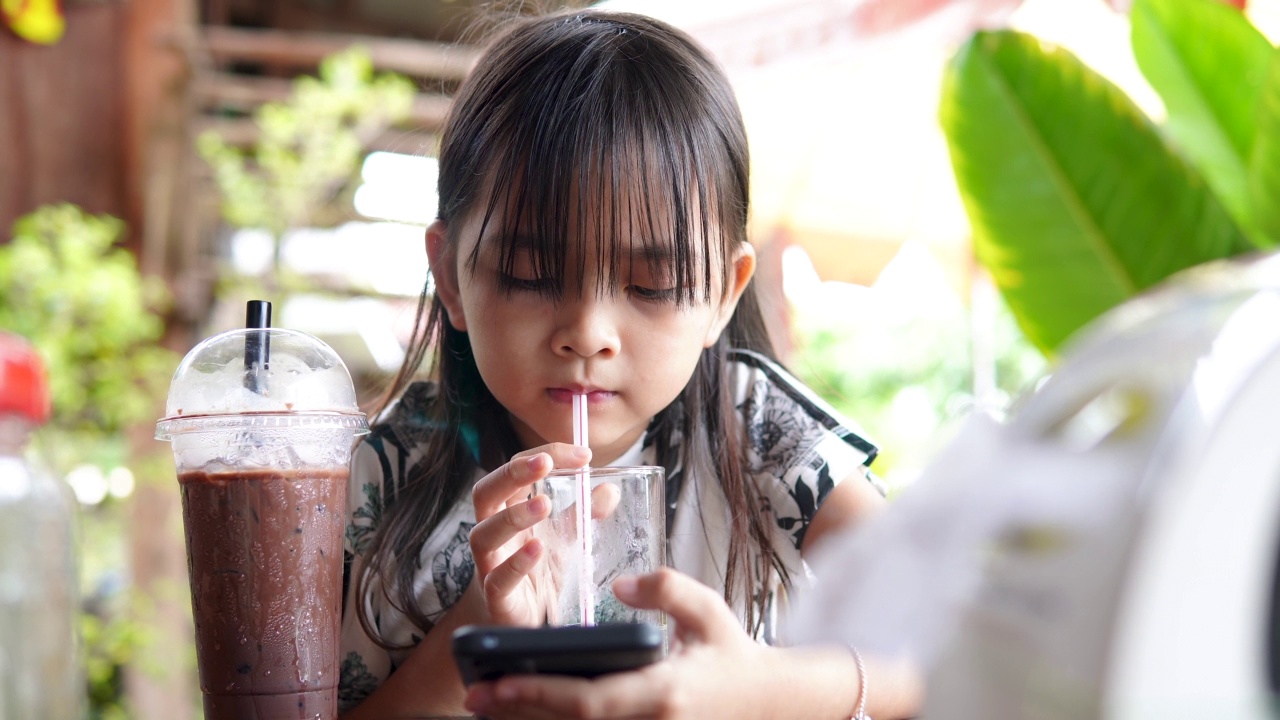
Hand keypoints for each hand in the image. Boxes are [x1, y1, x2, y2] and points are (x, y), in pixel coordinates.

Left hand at [463, 568, 786, 719]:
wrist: (770, 704)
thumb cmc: (734, 655)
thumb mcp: (708, 611)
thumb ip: (665, 588)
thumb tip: (620, 584)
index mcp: (660, 694)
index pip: (586, 701)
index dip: (538, 695)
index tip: (496, 684)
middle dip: (518, 712)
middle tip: (473, 695)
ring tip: (486, 704)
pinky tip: (529, 712)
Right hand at [466, 443, 590, 626]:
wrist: (513, 618)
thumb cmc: (535, 570)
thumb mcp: (563, 539)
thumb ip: (582, 514)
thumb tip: (611, 489)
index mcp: (507, 509)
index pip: (514, 470)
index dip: (544, 455)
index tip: (581, 454)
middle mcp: (492, 531)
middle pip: (485, 492)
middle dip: (512, 473)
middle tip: (544, 462)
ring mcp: (490, 564)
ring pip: (484, 534)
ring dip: (514, 516)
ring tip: (543, 504)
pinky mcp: (496, 598)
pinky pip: (498, 579)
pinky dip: (516, 563)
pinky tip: (537, 550)